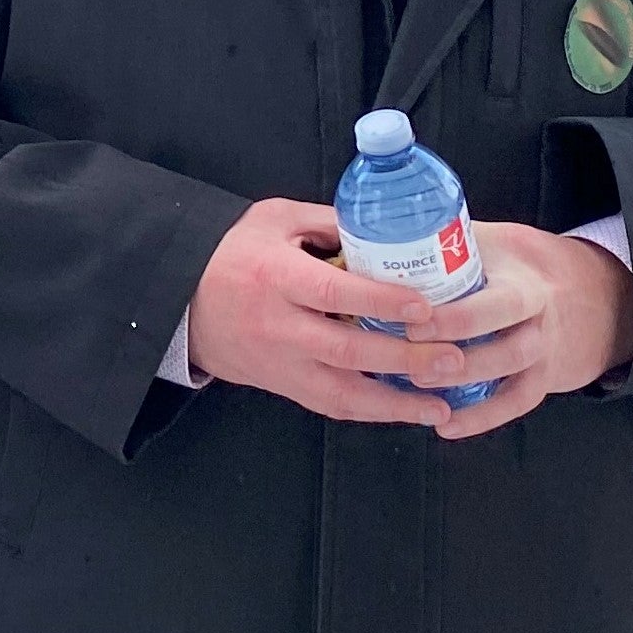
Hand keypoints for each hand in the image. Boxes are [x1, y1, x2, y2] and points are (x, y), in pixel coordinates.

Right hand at [184, 199, 467, 427]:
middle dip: (404, 359)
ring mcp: (279, 363)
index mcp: (276, 277)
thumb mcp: (274, 219)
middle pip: (347, 351)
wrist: (179, 299)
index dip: (381, 303)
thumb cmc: (231, 252)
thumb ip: (328, 222)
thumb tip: (385, 227)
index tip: (425, 307)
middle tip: (453, 358)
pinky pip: (329, 406)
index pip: (334, 294)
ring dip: (394, 403)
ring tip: (440, 404)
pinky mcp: (280, 385)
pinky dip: (371, 412)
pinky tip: (407, 411)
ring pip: (341, 393)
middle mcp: (278, 326)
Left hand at [426, 223, 632, 440]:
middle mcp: (539, 320)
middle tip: (409, 357)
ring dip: (464, 384)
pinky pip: (516, 403)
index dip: (455, 317)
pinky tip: (446, 426)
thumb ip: (451, 238)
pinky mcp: (543, 378)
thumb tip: (387, 228)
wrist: (594, 291)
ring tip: (418, 384)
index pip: (496, 304)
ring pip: (510, 376)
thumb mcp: (496, 240)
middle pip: (506, 347)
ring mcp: (543, 352)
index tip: (413, 321)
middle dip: (457, 357)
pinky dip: (483, 418)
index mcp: (525, 282)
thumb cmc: (523, 262)